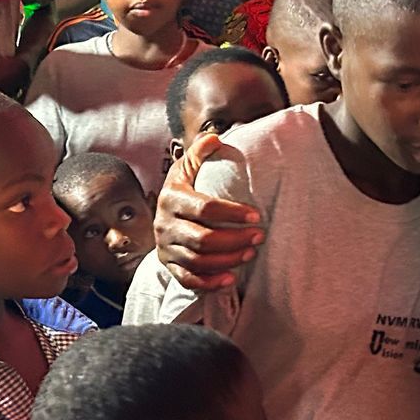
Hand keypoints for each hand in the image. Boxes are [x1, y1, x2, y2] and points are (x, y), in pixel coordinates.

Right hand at [154, 134, 262, 290]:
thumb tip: (215, 137)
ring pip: (198, 260)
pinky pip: (188, 280)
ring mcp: (166, 248)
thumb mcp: (186, 168)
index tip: (256, 215)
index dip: (232, 213)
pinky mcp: (169, 266)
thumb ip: (199, 152)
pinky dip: (210, 282)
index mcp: (171, 199)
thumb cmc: (181, 190)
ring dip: (228, 259)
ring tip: (252, 253)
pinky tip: (231, 278)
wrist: (160, 216)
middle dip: (235, 239)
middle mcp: (164, 225)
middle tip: (259, 236)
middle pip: (203, 239)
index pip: (204, 208)